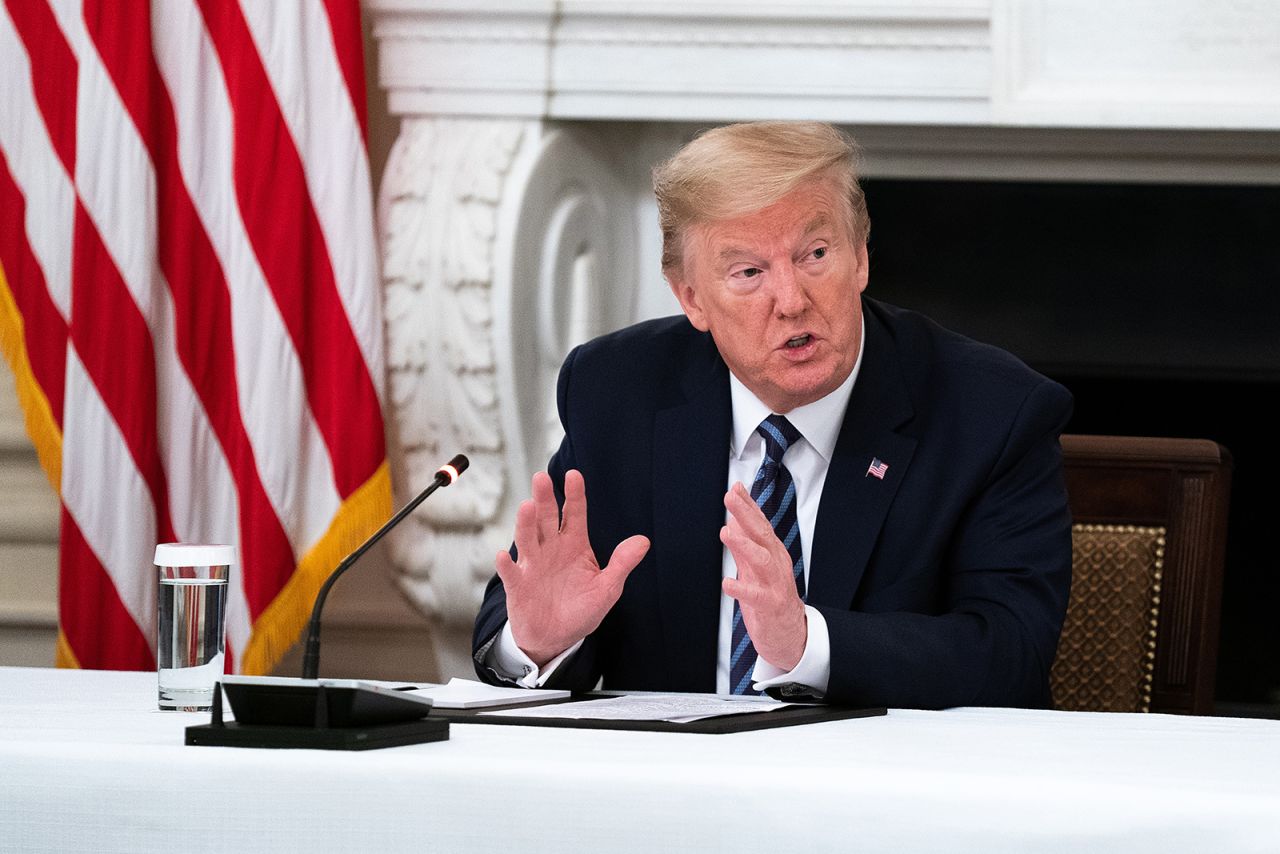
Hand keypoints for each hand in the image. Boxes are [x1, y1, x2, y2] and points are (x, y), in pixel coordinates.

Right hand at [495, 469, 649, 666]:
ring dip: (526, 523)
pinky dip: (506, 565)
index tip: (574, 475)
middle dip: (545, 499)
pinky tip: (503, 556)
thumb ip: (622, 564)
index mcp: (574, 545)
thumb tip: (643, 541)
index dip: (574, 495)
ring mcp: (532, 565)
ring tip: (528, 507)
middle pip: (547, 518)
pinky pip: (511, 573)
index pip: (575, 514)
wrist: (555, 638)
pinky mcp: (518, 585)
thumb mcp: (607, 588)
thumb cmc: (581, 610)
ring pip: (527, 538)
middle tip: (542, 478)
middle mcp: (551, 549)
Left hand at [720, 482, 807, 670]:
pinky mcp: (770, 605)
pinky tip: (727, 583)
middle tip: (730, 497)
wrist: (792, 634)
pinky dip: (741, 589)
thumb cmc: (771, 596)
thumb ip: (745, 542)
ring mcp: (774, 584)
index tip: (736, 488)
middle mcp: (776, 564)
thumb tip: (734, 517)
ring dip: (744, 545)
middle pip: (762, 534)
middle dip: (746, 514)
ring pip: (761, 560)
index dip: (749, 505)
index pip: (760, 523)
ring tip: (726, 533)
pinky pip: (755, 596)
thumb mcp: (756, 565)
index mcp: (773, 552)